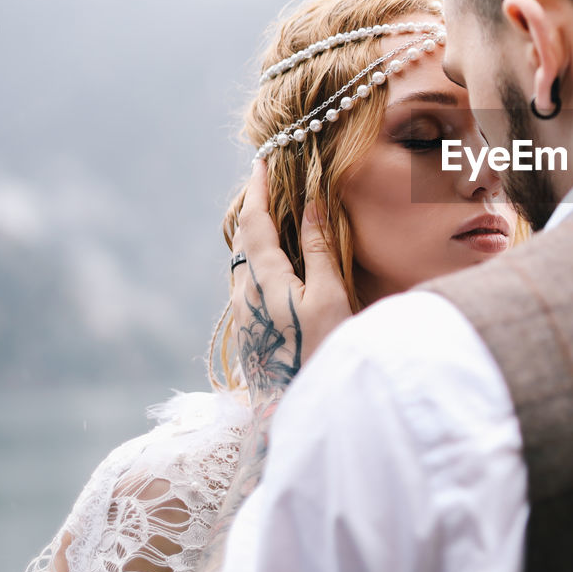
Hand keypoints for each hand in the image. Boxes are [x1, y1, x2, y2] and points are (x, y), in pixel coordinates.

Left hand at [230, 159, 352, 399]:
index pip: (253, 220)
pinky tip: (278, 259)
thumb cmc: (321, 352)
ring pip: (243, 259)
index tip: (262, 161)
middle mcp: (243, 292)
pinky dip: (259, 255)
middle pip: (242, 237)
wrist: (293, 410)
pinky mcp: (248, 329)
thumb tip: (313, 202)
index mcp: (262, 278)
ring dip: (256, 232)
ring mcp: (242, 313)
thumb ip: (320, 249)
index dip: (257, 188)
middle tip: (271, 181)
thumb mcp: (330, 296)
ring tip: (276, 214)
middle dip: (254, 205)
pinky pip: (248, 278)